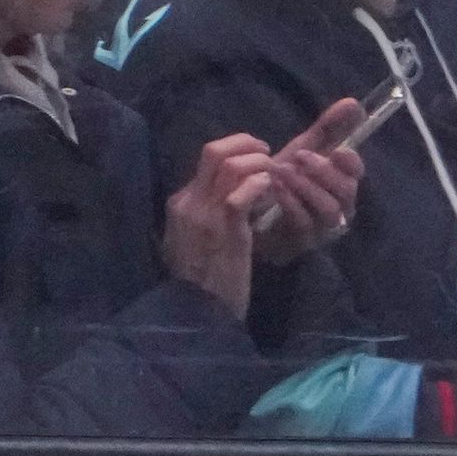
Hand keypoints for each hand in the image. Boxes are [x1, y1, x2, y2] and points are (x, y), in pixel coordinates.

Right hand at [160, 133, 268, 317]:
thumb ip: (208, 216)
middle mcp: (190, 202)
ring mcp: (206, 215)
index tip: (257, 156)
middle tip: (269, 153)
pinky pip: (243, 193)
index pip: (206, 159)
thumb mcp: (196, 241)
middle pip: (213, 151)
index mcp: (181, 203)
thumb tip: (232, 196)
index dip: (235, 149)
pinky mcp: (227, 230)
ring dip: (259, 163)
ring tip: (274, 173)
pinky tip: (272, 192)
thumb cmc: (203, 282)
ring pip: (230, 165)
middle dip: (246, 143)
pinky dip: (262, 185)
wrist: (196, 312)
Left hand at [248, 98, 365, 262]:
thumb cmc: (283, 179)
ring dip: (306, 187)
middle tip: (300, 156)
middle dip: (325, 172)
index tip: (338, 151)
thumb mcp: (305, 149)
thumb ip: (329, 128)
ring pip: (329, 209)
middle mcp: (339, 207)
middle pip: (346, 192)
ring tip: (282, 170)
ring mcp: (322, 227)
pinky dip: (290, 202)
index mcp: (341, 183)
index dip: (351, 163)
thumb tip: (354, 102)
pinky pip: (304, 223)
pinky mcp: (303, 241)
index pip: (357, 173)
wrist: (252, 211)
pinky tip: (274, 187)